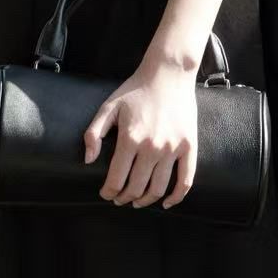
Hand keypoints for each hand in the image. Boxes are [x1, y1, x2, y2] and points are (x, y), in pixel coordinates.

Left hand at [83, 51, 199, 209]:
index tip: (106, 194)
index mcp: (130, 138)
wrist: (169, 74)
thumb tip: (88, 160)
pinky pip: (185, 180)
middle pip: (136, 187)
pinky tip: (166, 203)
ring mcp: (172, 148)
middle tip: (119, 199)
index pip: (116, 179)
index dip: (109, 192)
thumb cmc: (136, 90)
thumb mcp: (109, 107)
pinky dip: (176, 197)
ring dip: (145, 200)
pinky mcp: (189, 146)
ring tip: (137, 201)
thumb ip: (93, 133)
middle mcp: (152, 147)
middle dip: (124, 198)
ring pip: (158, 188)